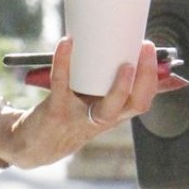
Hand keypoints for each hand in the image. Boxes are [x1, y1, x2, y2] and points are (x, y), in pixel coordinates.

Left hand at [8, 38, 184, 167]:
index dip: (154, 79)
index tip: (156, 54)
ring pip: (107, 109)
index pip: (143, 100)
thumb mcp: (92, 104)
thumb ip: (108, 83)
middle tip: (146, 47)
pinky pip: (62, 84)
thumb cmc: (67, 117)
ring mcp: (80, 118)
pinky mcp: (56, 111)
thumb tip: (121, 49)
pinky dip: (64, 61)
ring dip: (120, 87)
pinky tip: (66, 42)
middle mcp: (102, 119)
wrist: (32, 145)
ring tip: (126, 63)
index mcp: (113, 113)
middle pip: (134, 105)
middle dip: (145, 77)